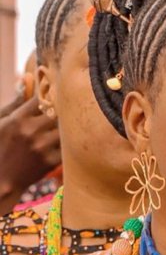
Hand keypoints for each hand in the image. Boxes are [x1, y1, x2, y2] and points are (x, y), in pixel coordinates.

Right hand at [0, 94, 60, 210]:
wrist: (3, 178)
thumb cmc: (0, 145)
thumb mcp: (1, 120)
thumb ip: (17, 101)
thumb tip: (27, 77)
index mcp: (18, 119)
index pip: (41, 99)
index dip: (49, 95)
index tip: (54, 94)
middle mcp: (32, 132)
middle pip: (58, 113)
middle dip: (62, 110)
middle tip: (69, 108)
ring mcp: (43, 147)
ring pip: (66, 129)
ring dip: (68, 125)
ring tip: (71, 124)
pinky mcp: (52, 161)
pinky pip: (68, 146)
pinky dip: (70, 141)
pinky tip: (69, 140)